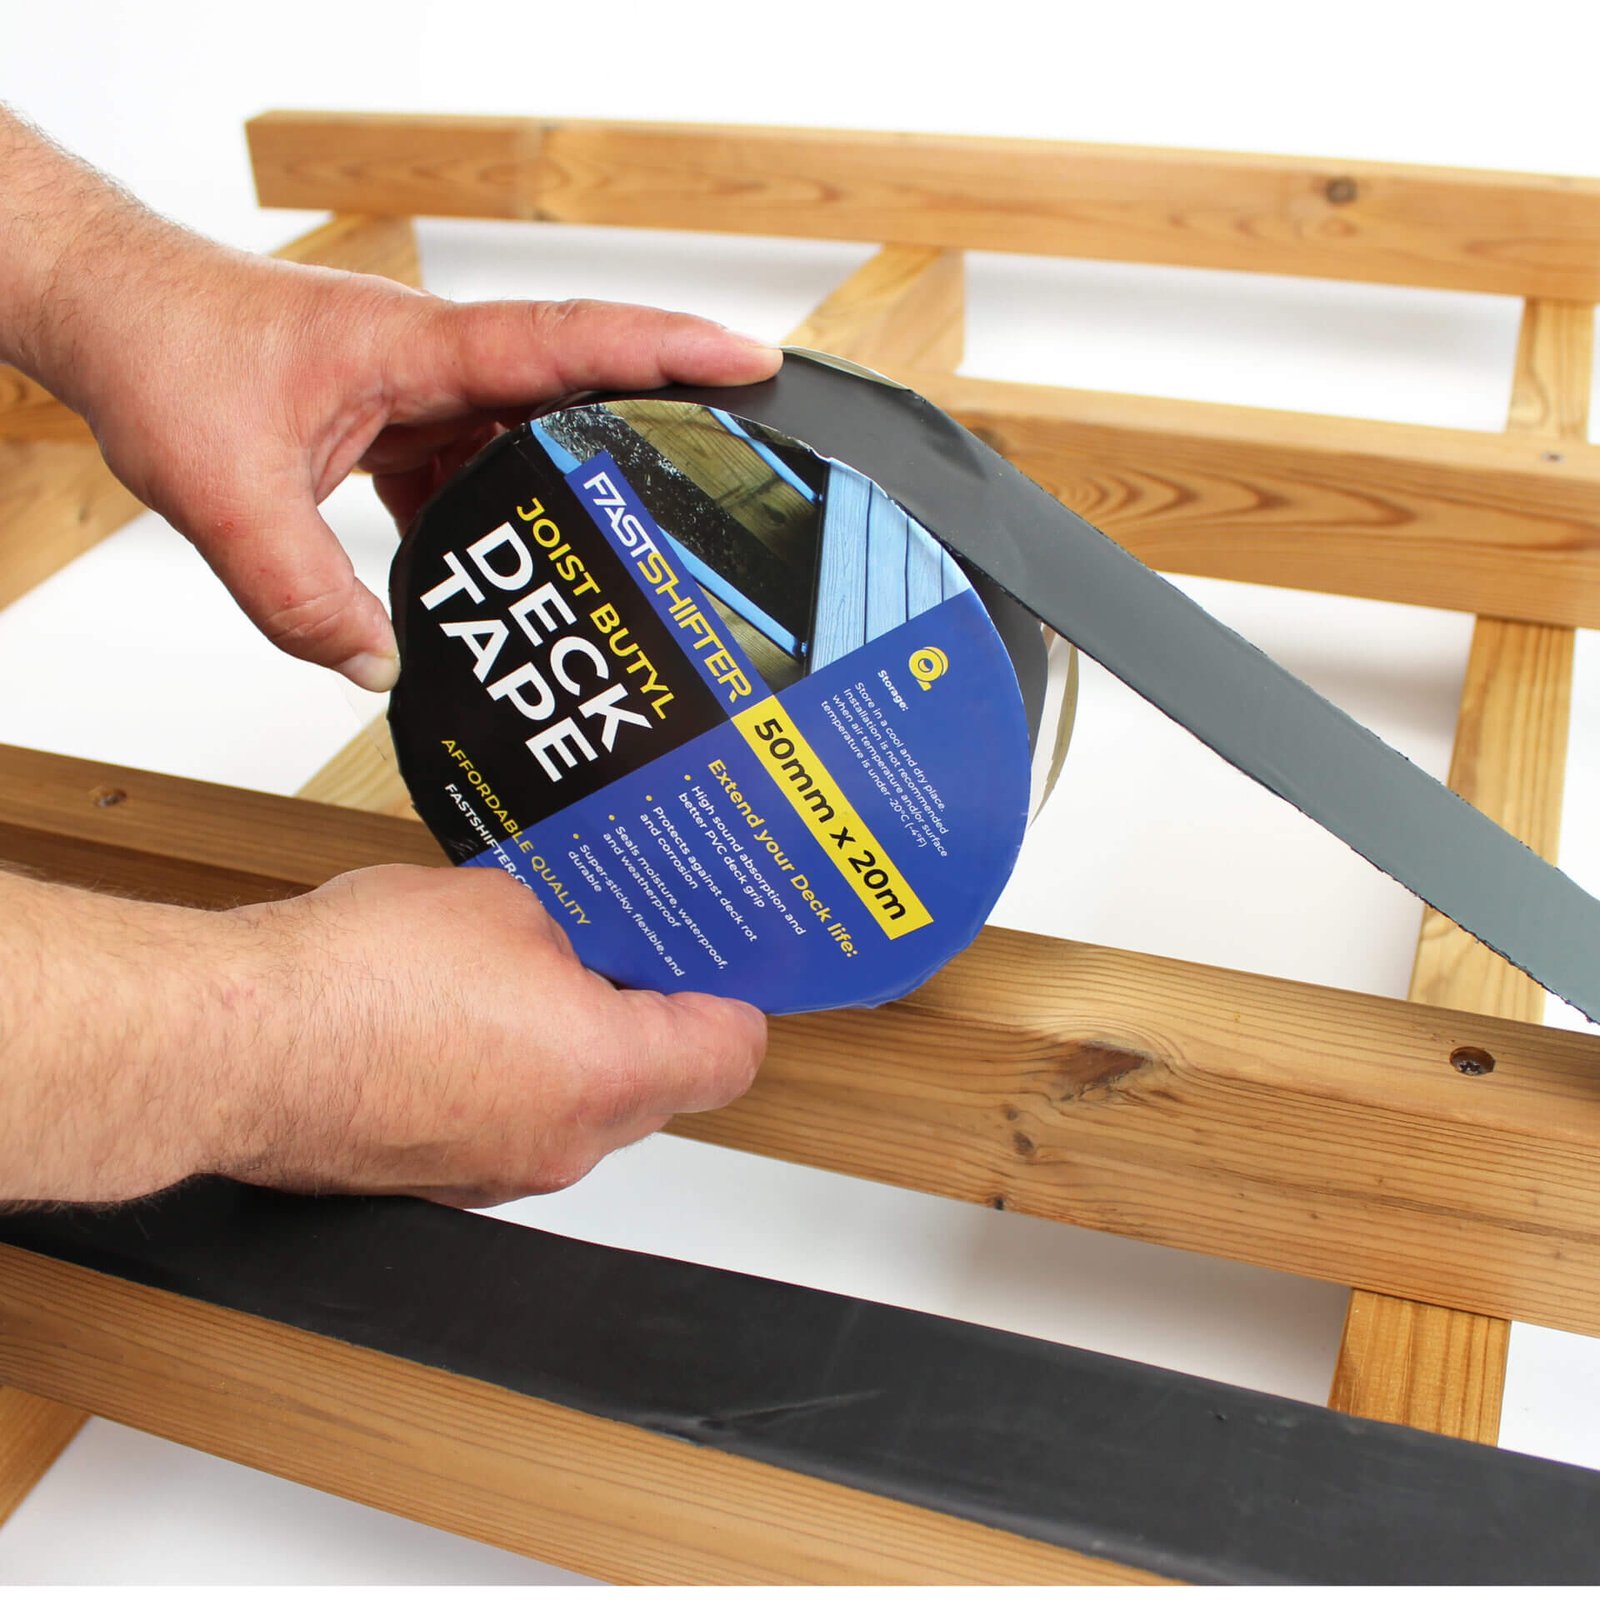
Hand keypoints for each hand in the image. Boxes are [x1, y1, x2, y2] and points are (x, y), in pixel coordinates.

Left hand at [52, 241, 780, 689]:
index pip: (564, 342)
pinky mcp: (398, 422)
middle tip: (729, 480)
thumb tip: (379, 672)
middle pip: (572, 392)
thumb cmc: (164, 353)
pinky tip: (509, 578)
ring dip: (568, 496)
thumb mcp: (225, 493)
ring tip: (627, 561)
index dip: (665, 352)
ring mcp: (420, 392)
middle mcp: (433, 363)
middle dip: (655, 429)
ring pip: (522, 442)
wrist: (112, 314)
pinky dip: (499, 521)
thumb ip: (302, 596)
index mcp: (414, 348)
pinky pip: (472, 470)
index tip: (749, 362)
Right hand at [215, 865, 765, 1207]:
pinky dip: (505, 1077)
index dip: (735, 1000)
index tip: (725, 967)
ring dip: (572, 1050)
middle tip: (627, 953)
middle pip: (658, 1087)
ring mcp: (496, 1174)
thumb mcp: (504, 906)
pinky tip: (463, 1017)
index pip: (728, 1054)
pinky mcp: (436, 1181)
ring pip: (578, 1110)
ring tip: (534, 975)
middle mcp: (563, 1144)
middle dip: (650, 1018)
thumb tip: (565, 947)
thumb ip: (565, 934)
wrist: (235, 1042)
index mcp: (606, 1074)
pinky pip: (506, 1124)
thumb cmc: (359, 981)